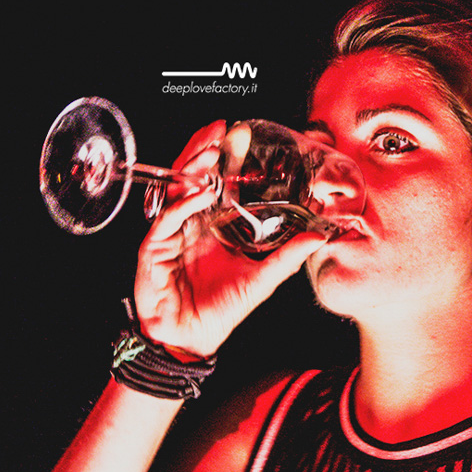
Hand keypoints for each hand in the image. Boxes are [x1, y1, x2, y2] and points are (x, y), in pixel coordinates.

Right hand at [134, 120, 327, 356]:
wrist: (193, 340)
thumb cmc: (220, 310)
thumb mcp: (262, 280)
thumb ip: (287, 258)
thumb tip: (318, 237)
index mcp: (209, 226)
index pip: (212, 183)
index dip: (219, 159)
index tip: (234, 135)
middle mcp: (188, 226)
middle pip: (191, 179)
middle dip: (202, 152)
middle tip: (219, 131)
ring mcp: (169, 237)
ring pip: (176, 194)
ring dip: (191, 171)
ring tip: (210, 154)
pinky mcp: (154, 253)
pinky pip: (166, 224)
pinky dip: (181, 208)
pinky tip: (198, 196)